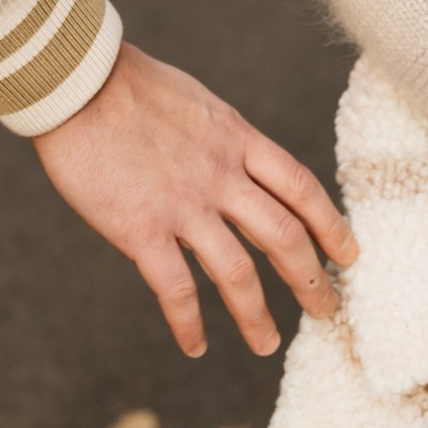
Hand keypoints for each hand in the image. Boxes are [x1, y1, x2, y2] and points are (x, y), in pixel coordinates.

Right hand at [34, 44, 356, 359]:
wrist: (78, 81)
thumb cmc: (131, 85)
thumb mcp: (200, 104)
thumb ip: (224, 139)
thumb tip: (238, 159)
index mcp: (238, 140)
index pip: (301, 188)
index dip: (331, 225)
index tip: (349, 253)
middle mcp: (222, 176)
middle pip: (283, 236)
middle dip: (309, 279)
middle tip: (326, 309)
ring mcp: (184, 205)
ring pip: (237, 273)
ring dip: (256, 315)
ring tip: (266, 344)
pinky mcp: (141, 229)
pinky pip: (175, 289)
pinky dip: (188, 323)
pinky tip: (195, 347)